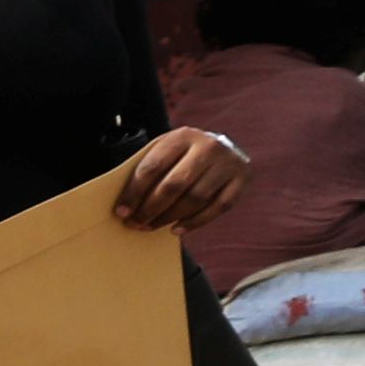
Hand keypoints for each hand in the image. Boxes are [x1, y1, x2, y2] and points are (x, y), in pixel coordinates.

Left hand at [106, 128, 251, 233]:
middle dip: (151, 209)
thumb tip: (125, 204)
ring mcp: (228, 163)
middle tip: (136, 224)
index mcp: (182, 136)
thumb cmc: (183, 154)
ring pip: (195, 199)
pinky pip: (218, 208)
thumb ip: (149, 170)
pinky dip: (195, 222)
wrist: (222, 147)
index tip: (122, 212)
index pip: (152, 167)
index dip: (134, 192)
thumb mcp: (165, 150)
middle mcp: (208, 147)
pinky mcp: (242, 179)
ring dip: (170, 217)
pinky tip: (177, 229)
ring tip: (152, 226)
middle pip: (174, 185)